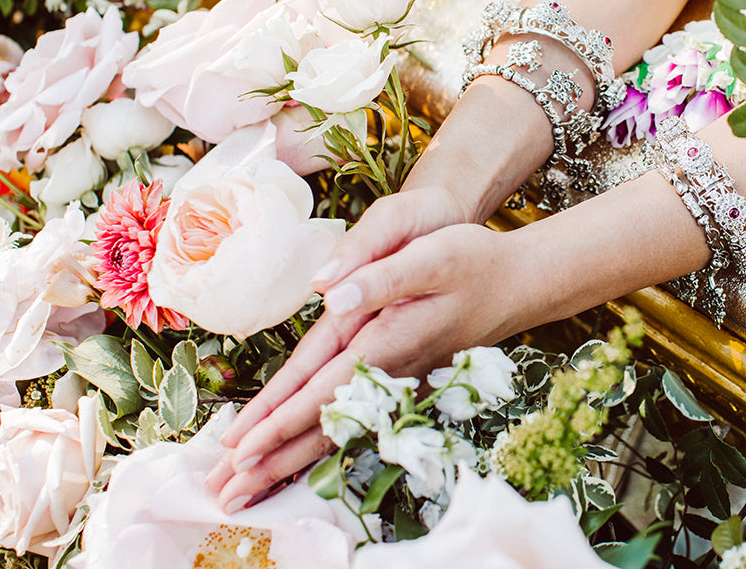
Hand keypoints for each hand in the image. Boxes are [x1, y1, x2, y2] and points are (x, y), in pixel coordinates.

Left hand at [205, 223, 535, 512]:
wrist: (518, 282)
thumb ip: (382, 275)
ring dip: (293, 462)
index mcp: (387, 338)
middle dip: (274, 459)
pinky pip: (357, 424)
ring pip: (339, 431)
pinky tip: (306, 460)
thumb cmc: (475, 261)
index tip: (239, 448)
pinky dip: (324, 447)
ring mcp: (399, 381)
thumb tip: (333, 297)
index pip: (321, 388)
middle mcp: (389, 369)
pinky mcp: (406, 381)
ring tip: (251, 489)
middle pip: (323, 424)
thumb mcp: (434, 254)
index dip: (278, 417)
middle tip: (226, 492)